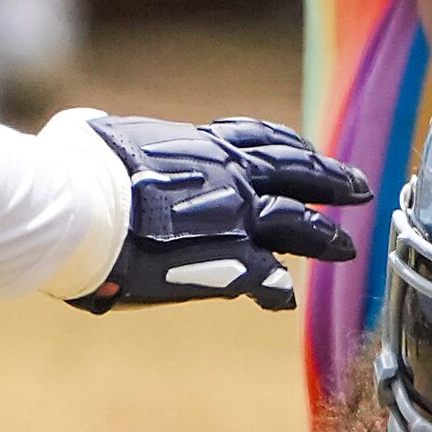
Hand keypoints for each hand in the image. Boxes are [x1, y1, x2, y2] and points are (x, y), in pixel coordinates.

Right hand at [71, 116, 372, 314]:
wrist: (79, 210)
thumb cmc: (72, 167)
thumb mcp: (92, 132)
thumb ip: (106, 134)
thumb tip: (89, 131)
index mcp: (200, 143)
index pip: (260, 139)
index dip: (290, 148)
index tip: (310, 153)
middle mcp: (231, 175)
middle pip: (299, 173)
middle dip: (332, 180)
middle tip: (359, 188)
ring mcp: (236, 219)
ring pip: (300, 225)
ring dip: (325, 237)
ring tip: (346, 247)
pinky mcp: (228, 264)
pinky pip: (268, 279)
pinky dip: (277, 289)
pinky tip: (283, 299)